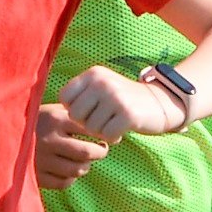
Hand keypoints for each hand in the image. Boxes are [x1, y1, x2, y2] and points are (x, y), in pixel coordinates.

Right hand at [34, 103, 108, 190]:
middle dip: (100, 153)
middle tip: (100, 151)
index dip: (102, 135)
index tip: (105, 138)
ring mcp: (42, 159)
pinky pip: (64, 183)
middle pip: (87, 152)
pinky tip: (67, 171)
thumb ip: (73, 116)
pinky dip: (70, 179)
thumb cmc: (34, 122)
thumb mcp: (50, 111)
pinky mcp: (36, 175)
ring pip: (77, 169)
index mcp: (54, 119)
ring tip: (82, 161)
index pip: (89, 129)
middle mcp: (49, 139)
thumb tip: (103, 127)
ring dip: (84, 167)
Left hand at [58, 65, 183, 141]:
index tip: (90, 110)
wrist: (161, 102)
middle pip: (75, 115)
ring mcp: (116, 98)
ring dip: (102, 131)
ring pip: (91, 128)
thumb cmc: (124, 99)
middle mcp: (103, 82)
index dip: (74, 109)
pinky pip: (107, 135)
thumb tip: (50, 113)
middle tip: (103, 119)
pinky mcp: (127, 115)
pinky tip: (121, 130)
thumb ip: (80, 94)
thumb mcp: (101, 87)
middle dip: (87, 123)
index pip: (65, 97)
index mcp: (93, 74)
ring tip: (114, 122)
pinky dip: (113, 137)